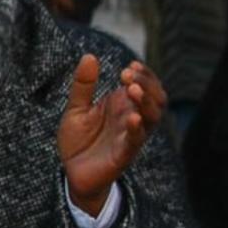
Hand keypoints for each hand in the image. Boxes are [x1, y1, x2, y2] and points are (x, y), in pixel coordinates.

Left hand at [58, 55, 165, 215]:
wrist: (72, 171)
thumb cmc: (79, 139)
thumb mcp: (76, 108)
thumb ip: (83, 85)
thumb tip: (89, 56)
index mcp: (123, 105)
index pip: (146, 85)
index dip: (144, 74)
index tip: (131, 65)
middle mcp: (131, 118)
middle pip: (156, 99)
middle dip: (147, 83)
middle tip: (127, 74)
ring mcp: (129, 136)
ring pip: (151, 118)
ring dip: (145, 102)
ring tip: (133, 89)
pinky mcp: (123, 154)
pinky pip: (135, 141)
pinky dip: (136, 129)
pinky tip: (133, 118)